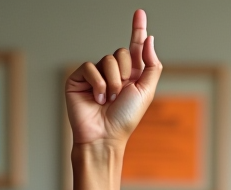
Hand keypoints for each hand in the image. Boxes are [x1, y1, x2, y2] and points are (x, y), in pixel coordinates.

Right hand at [65, 8, 161, 147]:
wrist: (104, 136)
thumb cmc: (125, 119)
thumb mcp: (145, 92)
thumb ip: (151, 65)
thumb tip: (149, 39)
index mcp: (131, 76)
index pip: (135, 47)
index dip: (137, 29)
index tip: (140, 12)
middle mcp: (113, 73)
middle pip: (121, 53)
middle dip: (124, 73)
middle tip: (120, 94)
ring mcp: (95, 75)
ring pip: (107, 59)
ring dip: (112, 82)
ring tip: (108, 100)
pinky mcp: (79, 78)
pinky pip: (90, 66)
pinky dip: (97, 83)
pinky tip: (96, 98)